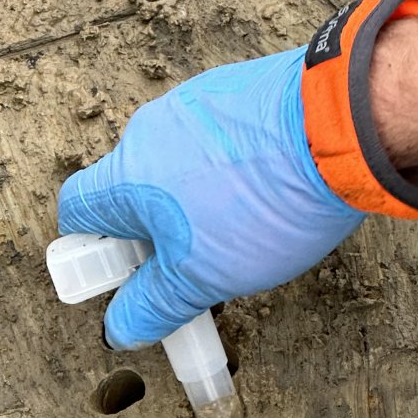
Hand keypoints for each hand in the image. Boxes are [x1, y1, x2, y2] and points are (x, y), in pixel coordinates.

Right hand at [58, 47, 365, 348]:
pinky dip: (230, 164)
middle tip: (198, 260)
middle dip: (159, 228)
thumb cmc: (265, 202)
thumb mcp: (204, 275)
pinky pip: (216, 136)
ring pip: (178, 162)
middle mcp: (152, 128)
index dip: (96, 249)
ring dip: (197, 197)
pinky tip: (270, 186)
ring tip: (248, 224)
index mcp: (127, 174)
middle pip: (133, 187)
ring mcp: (195, 103)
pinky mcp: (236, 90)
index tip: (132, 273)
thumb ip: (155, 303)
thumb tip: (120, 328)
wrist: (341, 127)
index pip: (77, 211)